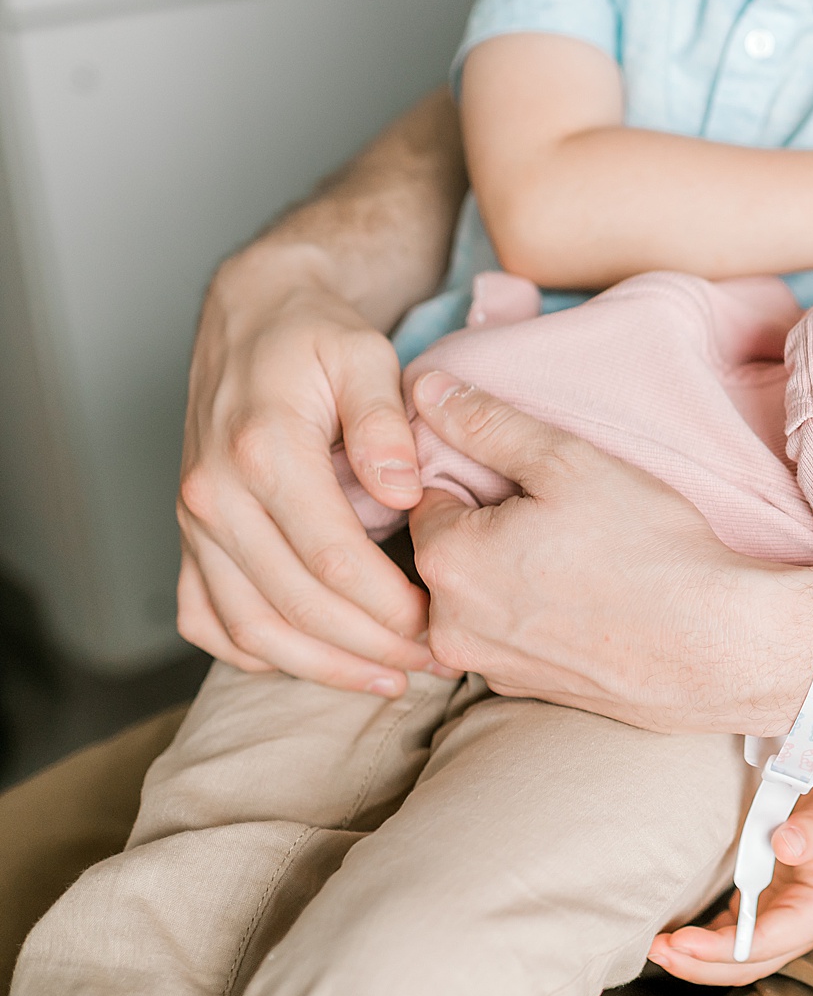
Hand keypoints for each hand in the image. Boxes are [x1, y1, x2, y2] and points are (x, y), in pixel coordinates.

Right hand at [176, 245, 439, 694]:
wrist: (252, 316)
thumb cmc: (316, 336)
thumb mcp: (366, 356)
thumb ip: (387, 424)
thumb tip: (405, 492)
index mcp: (263, 452)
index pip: (331, 558)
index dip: (389, 606)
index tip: (441, 623)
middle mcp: (214, 494)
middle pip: (294, 605)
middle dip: (369, 646)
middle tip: (432, 661)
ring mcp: (193, 520)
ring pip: (249, 627)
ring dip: (319, 667)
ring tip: (387, 679)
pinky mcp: (189, 535)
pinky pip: (207, 618)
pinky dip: (255, 653)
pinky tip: (313, 662)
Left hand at [407, 374, 812, 733]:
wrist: (715, 646)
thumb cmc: (646, 549)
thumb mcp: (569, 462)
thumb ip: (488, 423)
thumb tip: (426, 388)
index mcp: (446, 560)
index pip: (430, 496)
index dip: (482, 479)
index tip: (536, 485)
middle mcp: (448, 624)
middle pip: (451, 551)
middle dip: (492, 530)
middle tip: (566, 519)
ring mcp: (488, 666)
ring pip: (481, 597)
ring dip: (513, 576)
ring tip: (583, 561)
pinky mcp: (527, 691)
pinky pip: (514, 638)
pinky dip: (541, 618)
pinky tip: (594, 603)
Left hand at [648, 734, 812, 984]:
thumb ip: (812, 831)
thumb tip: (785, 844)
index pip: (765, 944)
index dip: (721, 949)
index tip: (682, 941)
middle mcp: (799, 926)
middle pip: (746, 964)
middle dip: (700, 964)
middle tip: (657, 950)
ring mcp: (781, 919)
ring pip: (735, 957)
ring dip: (696, 958)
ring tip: (656, 947)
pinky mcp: (764, 907)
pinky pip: (730, 934)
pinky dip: (703, 939)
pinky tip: (677, 934)